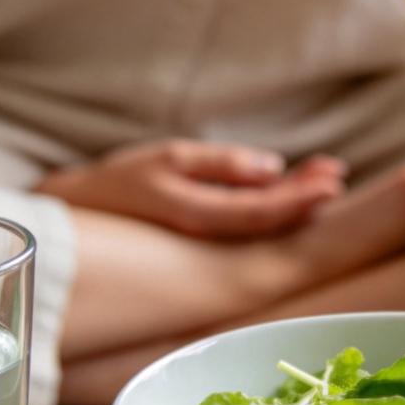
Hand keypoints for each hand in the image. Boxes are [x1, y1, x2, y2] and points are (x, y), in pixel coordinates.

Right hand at [34, 139, 347, 238]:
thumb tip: (273, 168)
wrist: (68, 224)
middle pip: (270, 221)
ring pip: (259, 222)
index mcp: (198, 219)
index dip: (301, 198)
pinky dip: (267, 202)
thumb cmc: (113, 187)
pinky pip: (242, 221)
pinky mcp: (198, 236)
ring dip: (292, 199)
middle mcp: (208, 238)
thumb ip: (219, 166)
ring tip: (320, 176)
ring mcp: (204, 241)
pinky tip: (281, 187)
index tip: (333, 179)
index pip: (264, 214)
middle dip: (305, 197)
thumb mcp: (164, 163)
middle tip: (335, 173)